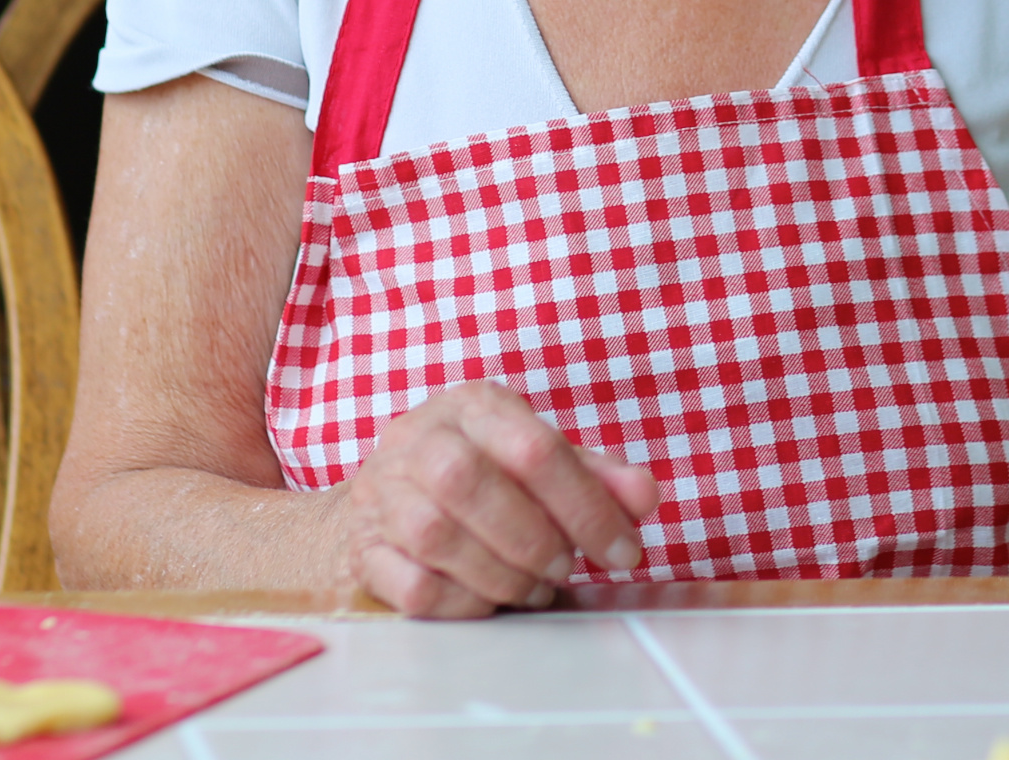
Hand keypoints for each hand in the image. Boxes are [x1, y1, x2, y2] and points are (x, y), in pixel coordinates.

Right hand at [336, 382, 660, 617]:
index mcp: (472, 407)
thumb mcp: (540, 459)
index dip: (587, 506)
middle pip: (465, 480)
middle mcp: (417, 439)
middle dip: (532, 538)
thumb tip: (645, 496)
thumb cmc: (483, 474)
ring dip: (500, 574)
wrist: (390, 494)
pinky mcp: (363, 549)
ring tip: (533, 588)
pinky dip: (461, 602)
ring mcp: (382, 493)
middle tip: (564, 568)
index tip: (623, 551)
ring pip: (432, 534)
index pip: (533, 446)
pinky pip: (409, 584)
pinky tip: (488, 600)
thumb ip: (596, 476)